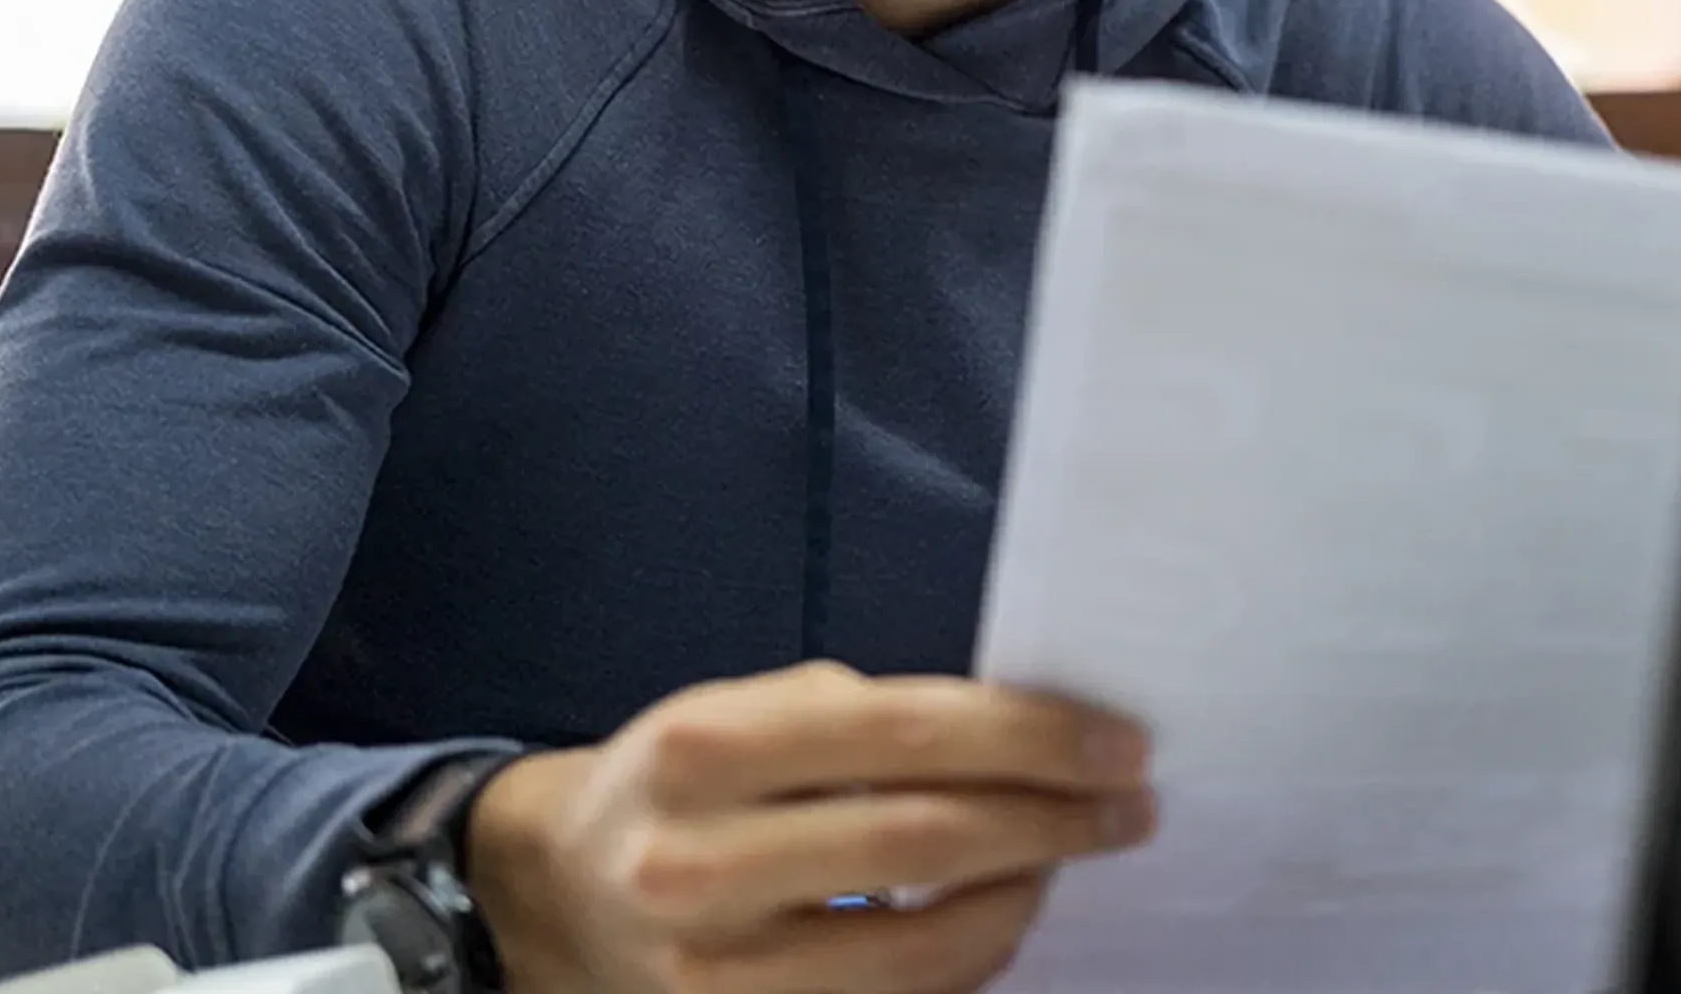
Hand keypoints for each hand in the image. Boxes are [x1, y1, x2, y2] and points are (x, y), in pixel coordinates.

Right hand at [466, 660, 1154, 993]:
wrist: (551, 899)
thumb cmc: (676, 786)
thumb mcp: (738, 713)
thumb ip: (863, 718)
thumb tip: (1024, 731)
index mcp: (706, 749)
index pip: (909, 735)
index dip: (1033, 738)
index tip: (1118, 742)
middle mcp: (699, 865)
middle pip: (929, 841)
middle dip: (1054, 820)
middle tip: (1129, 806)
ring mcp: (716, 973)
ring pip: (924, 949)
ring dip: (1022, 900)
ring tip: (1064, 858)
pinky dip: (967, 964)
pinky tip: (998, 917)